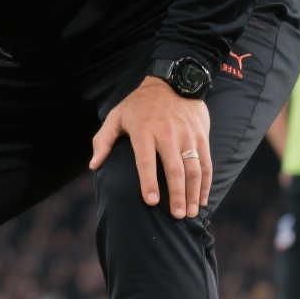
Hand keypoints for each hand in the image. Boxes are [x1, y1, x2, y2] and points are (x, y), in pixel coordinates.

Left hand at [89, 76, 211, 217]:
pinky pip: (206, 162)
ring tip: (191, 213)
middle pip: (174, 169)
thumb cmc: (139, 104)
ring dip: (194, 192)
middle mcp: (167, 134)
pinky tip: (203, 198)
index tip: (152, 202)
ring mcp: (187, 135)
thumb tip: (93, 165)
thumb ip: (103, 141)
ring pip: (193, 168)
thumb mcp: (116, 116)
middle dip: (177, 194)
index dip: (148, 182)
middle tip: (178, 216)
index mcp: (144, 131)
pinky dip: (205, 182)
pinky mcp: (201, 135)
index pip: (146, 161)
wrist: (174, 82)